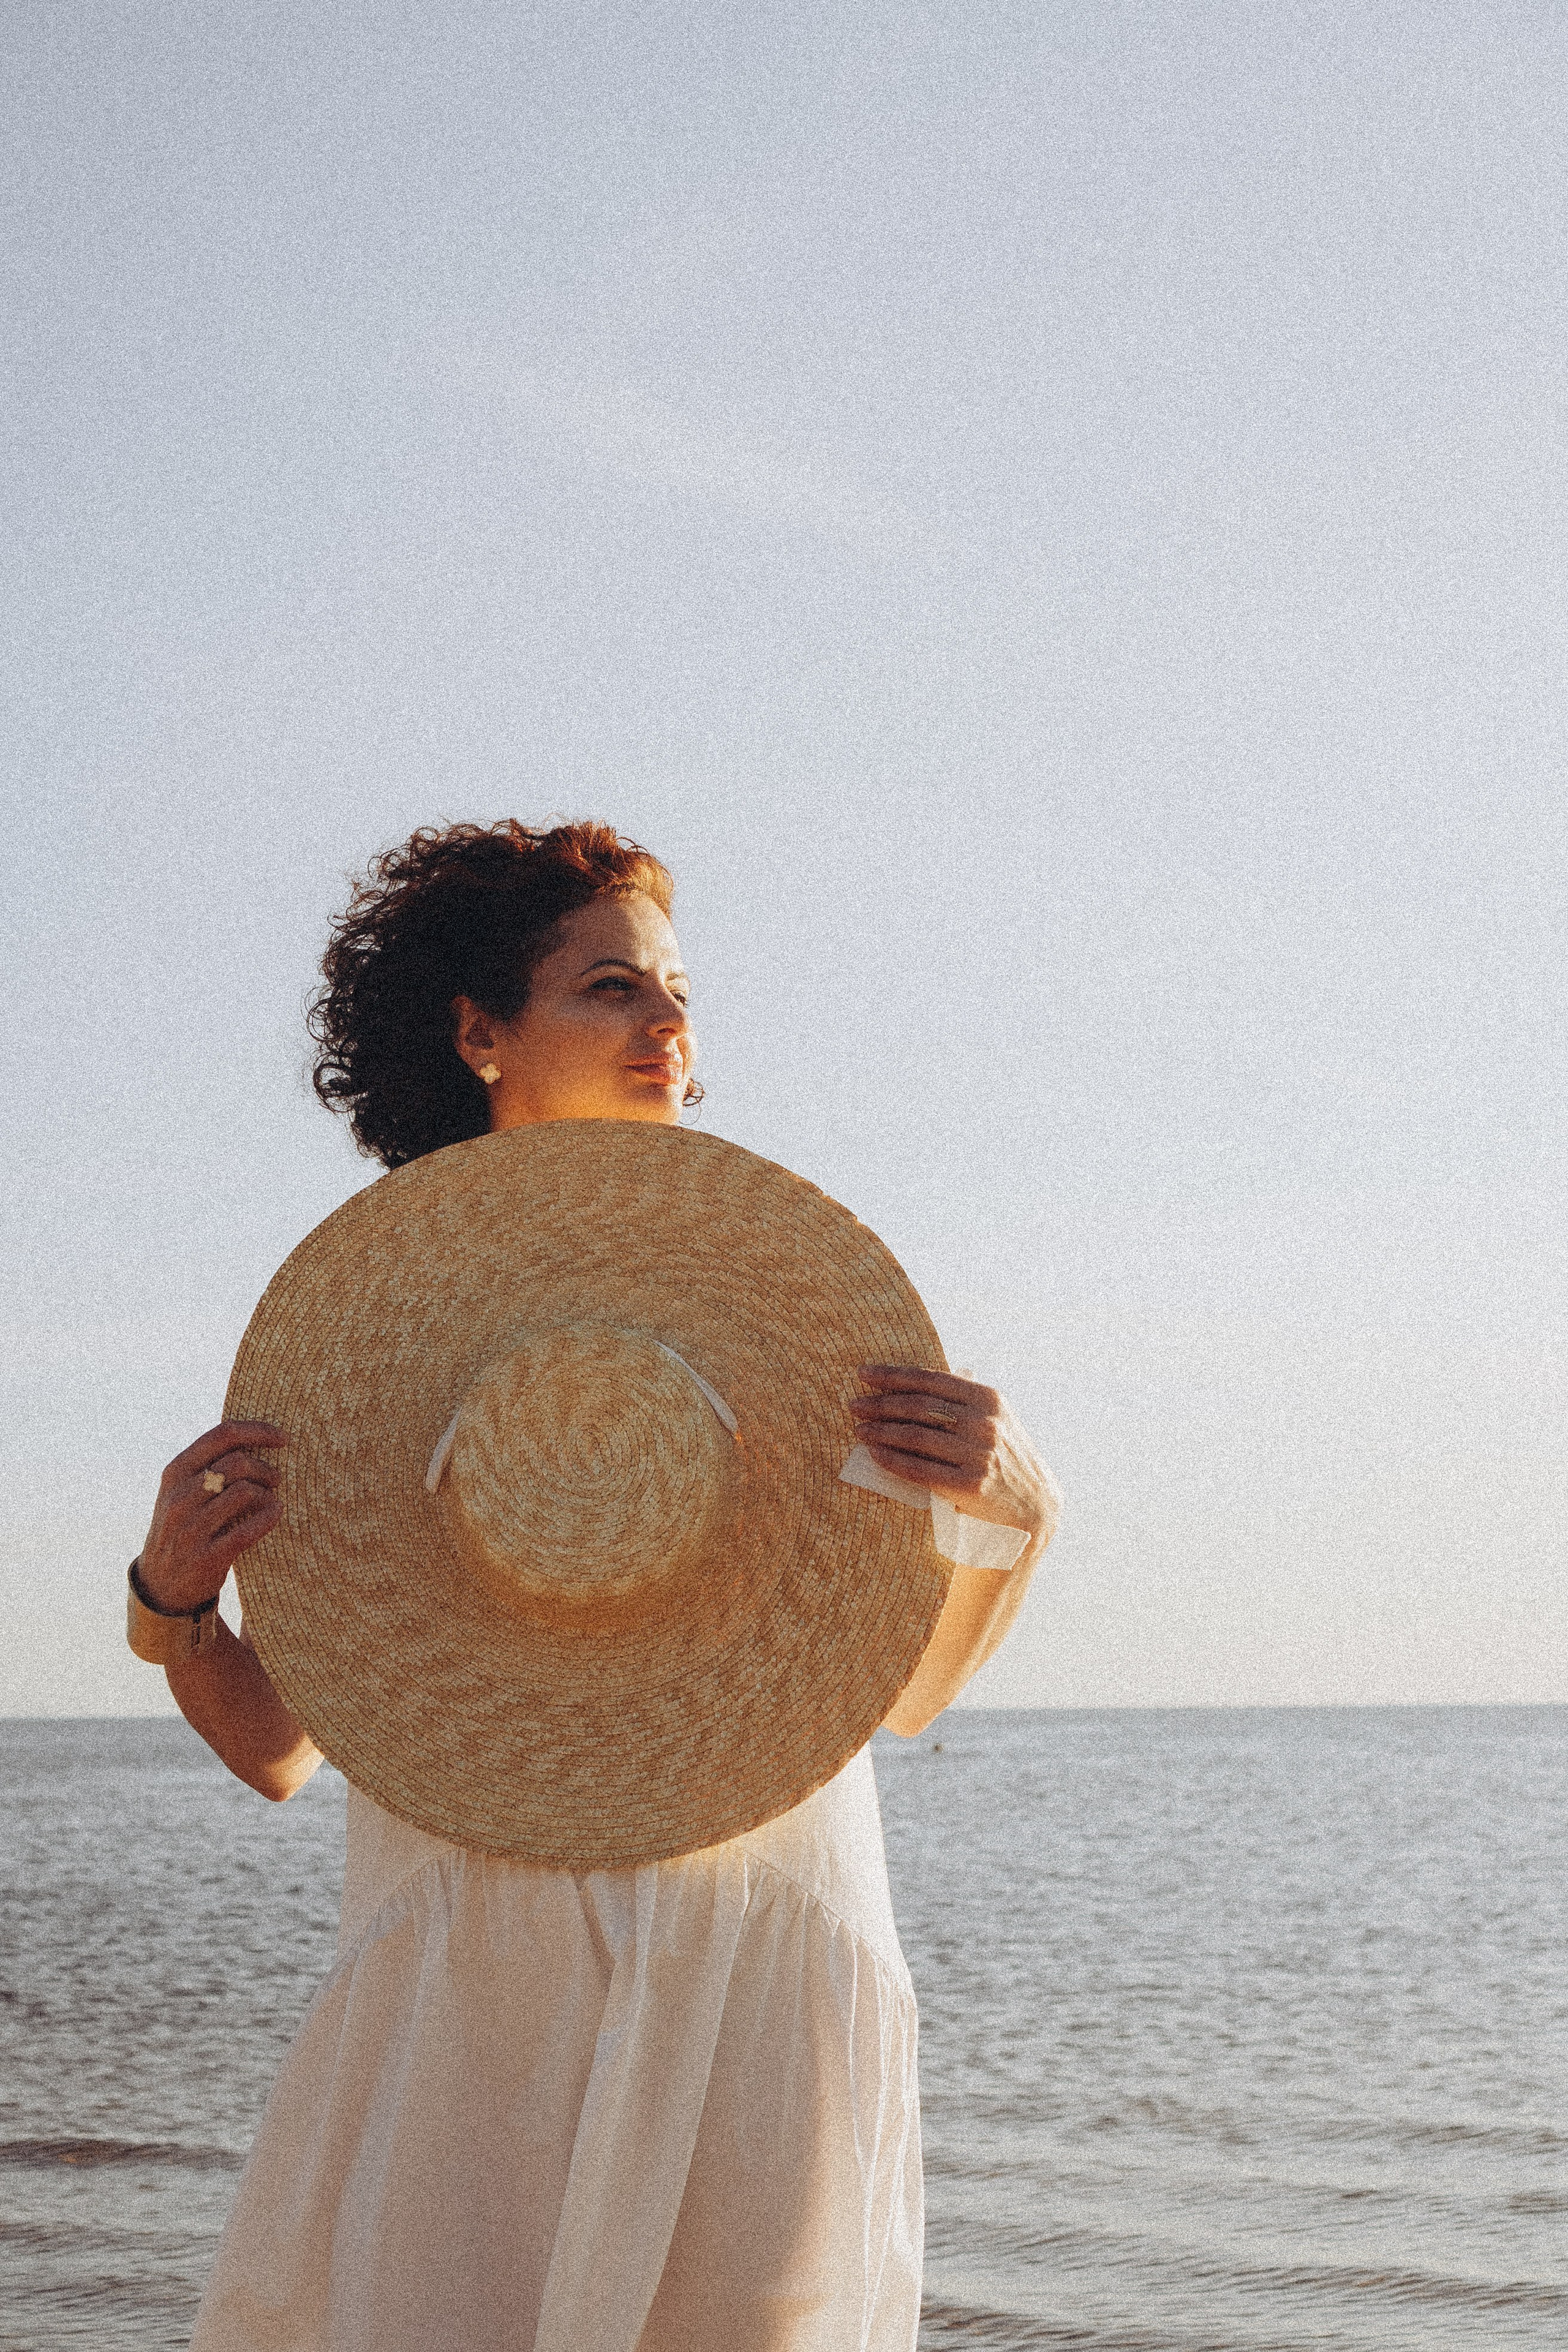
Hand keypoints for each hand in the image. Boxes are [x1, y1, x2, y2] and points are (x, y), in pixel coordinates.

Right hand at [137, 1422, 287, 1613]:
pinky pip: (249, 1530)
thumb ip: (208, 1464)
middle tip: (276, 1478)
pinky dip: (269, 1517)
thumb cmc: (182, 1525)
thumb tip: (255, 1436)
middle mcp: (179, 1497)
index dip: (258, 1431)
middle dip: (265, 1468)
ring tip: (270, 1499)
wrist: (160, 1583)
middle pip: (238, 1463)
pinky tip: (275, 1513)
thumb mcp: (181, 1490)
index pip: (223, 1435)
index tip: (283, 1437)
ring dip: (267, 1494)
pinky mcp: (208, 1556)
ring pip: (245, 1492)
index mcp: (175, 1472)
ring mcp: (191, 1528)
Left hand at [851, 1367, 1058, 1541]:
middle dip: (880, 1403)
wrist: (1033, 1506)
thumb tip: (911, 1381)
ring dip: (880, 1431)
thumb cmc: (1004, 1457)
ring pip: (915, 1436)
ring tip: (859, 1430)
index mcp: (989, 1399)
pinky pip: (920, 1469)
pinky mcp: (970, 1486)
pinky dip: (892, 1459)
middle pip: (919, 1406)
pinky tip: (875, 1454)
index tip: (864, 1374)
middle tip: (854, 1405)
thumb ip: (963, 1399)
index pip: (932, 1379)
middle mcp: (985, 1423)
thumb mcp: (995, 1419)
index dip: (893, 1375)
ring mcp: (979, 1455)